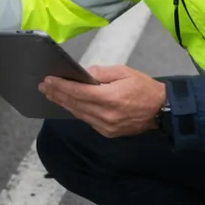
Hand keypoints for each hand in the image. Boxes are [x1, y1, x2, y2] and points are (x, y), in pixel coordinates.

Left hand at [39, 64, 167, 137]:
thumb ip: (101, 73)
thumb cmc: (144, 88)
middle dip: (57, 94)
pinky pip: (87, 120)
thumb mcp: (124, 72)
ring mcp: (106, 126)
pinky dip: (77, 111)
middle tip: (43, 86)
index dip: (61, 86)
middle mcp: (106, 115)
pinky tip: (68, 104)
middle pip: (75, 104)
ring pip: (78, 114)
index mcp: (110, 98)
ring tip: (52, 94)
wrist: (161, 110)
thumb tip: (83, 74)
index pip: (78, 92)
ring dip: (64, 103)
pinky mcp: (108, 132)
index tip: (48, 80)